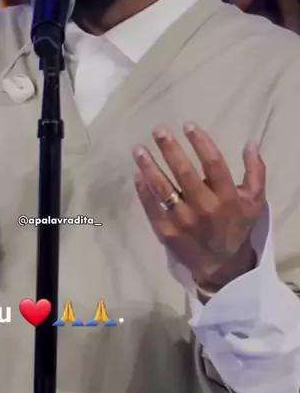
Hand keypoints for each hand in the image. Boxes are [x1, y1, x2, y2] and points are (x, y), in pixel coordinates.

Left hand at [133, 123, 265, 292]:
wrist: (222, 267)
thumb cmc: (236, 226)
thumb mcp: (254, 202)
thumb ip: (255, 172)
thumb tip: (250, 143)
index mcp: (227, 198)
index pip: (213, 164)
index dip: (201, 143)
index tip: (188, 125)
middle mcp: (205, 208)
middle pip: (184, 173)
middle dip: (169, 149)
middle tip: (158, 130)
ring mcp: (183, 222)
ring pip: (163, 189)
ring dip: (149, 167)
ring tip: (138, 149)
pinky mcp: (167, 233)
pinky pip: (152, 208)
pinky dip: (143, 191)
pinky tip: (137, 175)